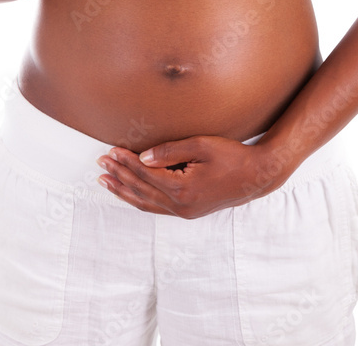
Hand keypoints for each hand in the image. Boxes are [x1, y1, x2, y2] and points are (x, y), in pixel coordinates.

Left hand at [94, 133, 279, 217]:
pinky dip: (140, 199)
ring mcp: (185, 211)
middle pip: (141, 190)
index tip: (111, 150)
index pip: (145, 173)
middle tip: (101, 164)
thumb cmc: (232, 156)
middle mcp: (180, 205)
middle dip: (119, 175)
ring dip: (124, 191)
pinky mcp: (189, 212)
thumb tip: (143, 157)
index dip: (126, 161)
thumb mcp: (202, 145)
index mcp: (182, 189)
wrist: (257, 176)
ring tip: (106, 181)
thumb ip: (170, 151)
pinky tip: (131, 193)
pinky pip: (157, 208)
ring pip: (146, 203)